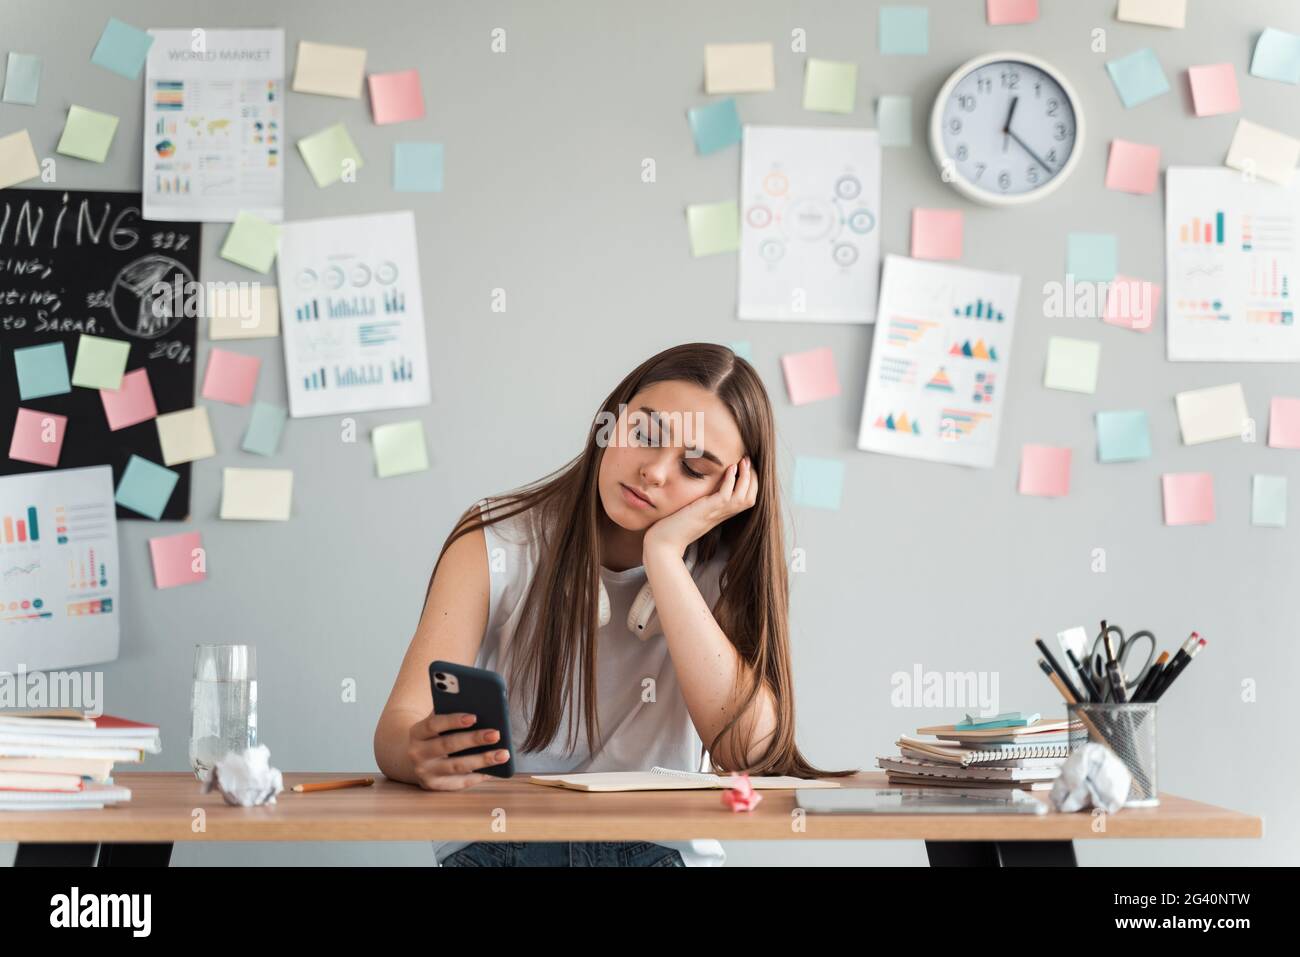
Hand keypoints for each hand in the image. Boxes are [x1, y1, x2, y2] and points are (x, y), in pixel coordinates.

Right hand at [406, 708, 509, 789]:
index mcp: (417, 732)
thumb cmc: (435, 734)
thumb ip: (451, 713)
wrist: (415, 758)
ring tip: (503, 754)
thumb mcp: (436, 723)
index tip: (474, 717)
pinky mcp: (435, 786)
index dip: (453, 720)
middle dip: (474, 739)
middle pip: (448, 745)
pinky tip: (495, 770)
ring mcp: (425, 772)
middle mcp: (417, 753)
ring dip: (482, 760)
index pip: (434, 724)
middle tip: (496, 734)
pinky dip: (478, 776)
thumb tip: (483, 707)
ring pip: (457, 766)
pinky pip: (460, 782)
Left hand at [642, 456, 756, 558]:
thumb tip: (700, 486)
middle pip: (750, 498)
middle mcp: (722, 514)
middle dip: (753, 478)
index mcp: (721, 514)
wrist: (664, 543)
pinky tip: (730, 468)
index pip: (747, 500)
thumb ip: (701, 501)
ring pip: (744, 497)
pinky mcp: (707, 511)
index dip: (751, 483)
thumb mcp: (693, 510)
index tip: (746, 467)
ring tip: (743, 461)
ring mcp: (716, 513)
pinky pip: (726, 495)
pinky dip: (731, 481)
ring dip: (747, 477)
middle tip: (747, 460)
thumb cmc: (674, 527)